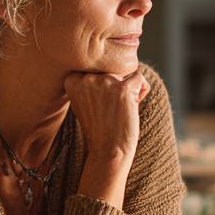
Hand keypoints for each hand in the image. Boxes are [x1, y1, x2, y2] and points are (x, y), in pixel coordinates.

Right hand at [64, 71, 147, 206]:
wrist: (108, 150)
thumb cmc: (98, 128)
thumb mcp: (83, 101)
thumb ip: (89, 83)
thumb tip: (106, 64)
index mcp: (72, 80)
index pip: (93, 66)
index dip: (102, 82)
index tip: (100, 101)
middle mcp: (87, 78)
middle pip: (110, 68)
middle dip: (116, 84)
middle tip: (112, 107)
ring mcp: (105, 81)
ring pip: (125, 71)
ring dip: (128, 87)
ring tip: (122, 107)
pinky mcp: (123, 88)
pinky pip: (139, 77)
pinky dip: (142, 90)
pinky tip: (134, 105)